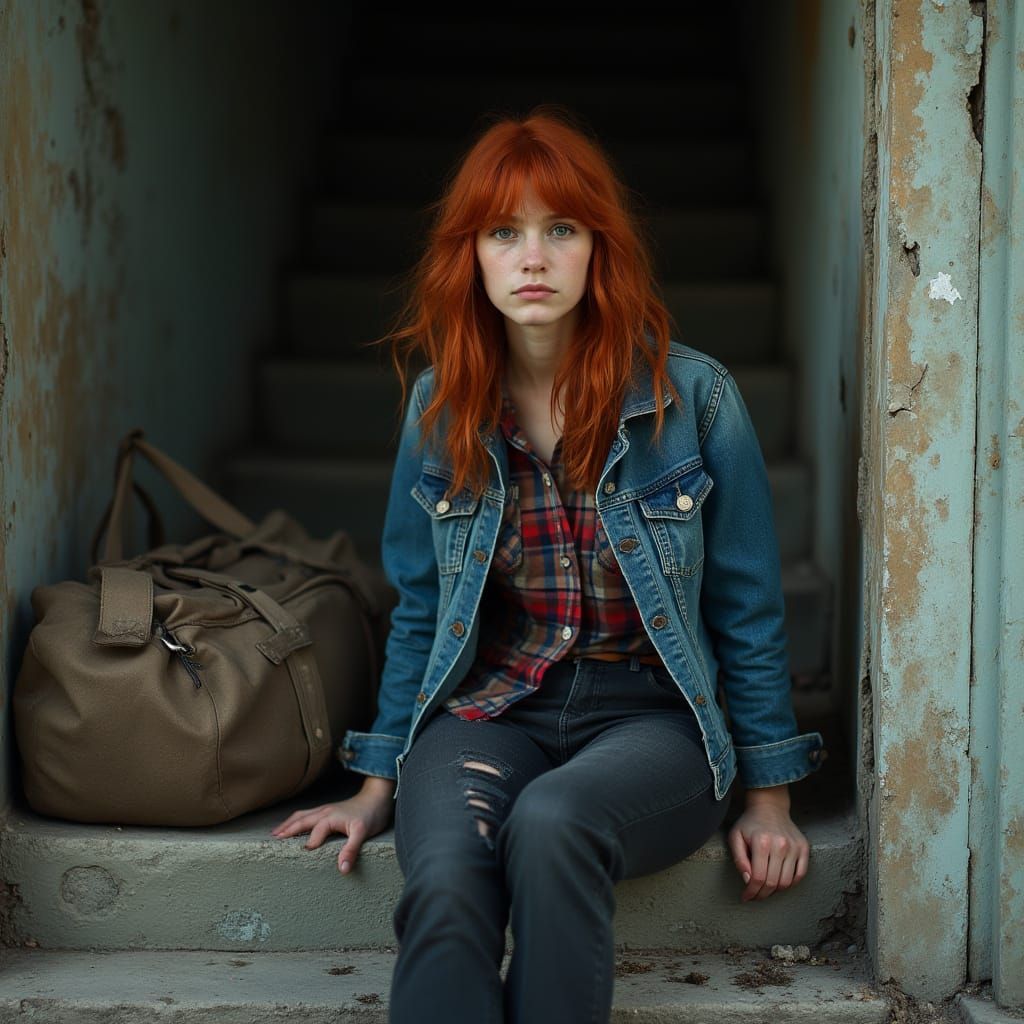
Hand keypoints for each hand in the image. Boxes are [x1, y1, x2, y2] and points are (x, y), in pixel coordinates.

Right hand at [271, 775, 394, 874]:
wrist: (377, 796)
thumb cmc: (371, 813)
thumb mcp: (363, 833)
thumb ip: (351, 850)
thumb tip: (342, 869)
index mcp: (330, 817)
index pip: (313, 833)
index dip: (307, 845)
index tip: (296, 858)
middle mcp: (324, 812)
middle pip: (300, 820)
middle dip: (286, 830)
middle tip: (272, 840)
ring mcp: (325, 809)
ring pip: (302, 815)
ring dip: (288, 824)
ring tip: (276, 833)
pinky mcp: (328, 810)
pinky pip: (308, 814)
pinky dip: (297, 820)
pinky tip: (295, 825)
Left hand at [727, 785, 808, 901]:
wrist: (769, 807)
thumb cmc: (750, 823)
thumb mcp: (735, 837)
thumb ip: (739, 860)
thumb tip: (748, 880)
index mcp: (762, 842)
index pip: (758, 878)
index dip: (751, 892)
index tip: (746, 897)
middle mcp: (780, 845)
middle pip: (773, 883)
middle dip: (762, 894)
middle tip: (755, 896)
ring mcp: (794, 846)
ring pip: (787, 882)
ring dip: (775, 891)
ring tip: (766, 889)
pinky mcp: (804, 848)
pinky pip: (800, 874)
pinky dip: (791, 883)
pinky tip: (780, 882)